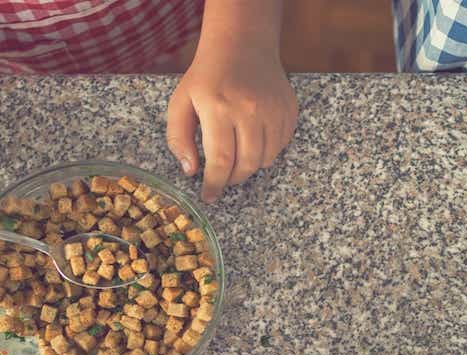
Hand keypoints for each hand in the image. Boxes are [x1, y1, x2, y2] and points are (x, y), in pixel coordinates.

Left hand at [166, 44, 297, 201]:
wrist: (242, 45)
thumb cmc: (208, 76)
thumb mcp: (180, 102)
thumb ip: (178, 138)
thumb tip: (191, 170)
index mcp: (219, 107)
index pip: (221, 160)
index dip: (215, 184)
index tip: (209, 196)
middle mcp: (250, 110)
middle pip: (246, 165)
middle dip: (232, 178)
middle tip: (222, 176)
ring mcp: (273, 110)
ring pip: (265, 160)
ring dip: (249, 166)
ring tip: (236, 155)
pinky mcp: (288, 111)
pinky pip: (280, 147)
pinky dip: (266, 152)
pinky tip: (252, 139)